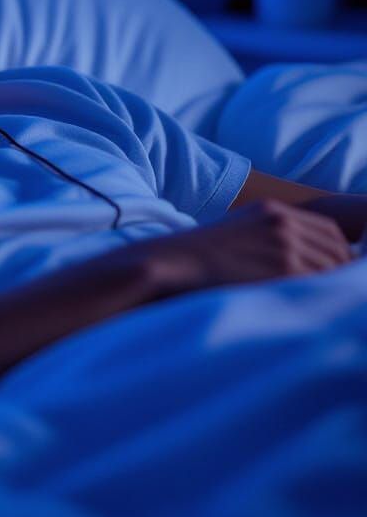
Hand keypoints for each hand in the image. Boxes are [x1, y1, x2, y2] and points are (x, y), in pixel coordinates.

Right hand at [133, 199, 354, 297]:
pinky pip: (320, 284)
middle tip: (334, 293)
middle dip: (340, 271)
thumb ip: (269, 236)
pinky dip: (321, 296)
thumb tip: (302, 259)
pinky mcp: (285, 268)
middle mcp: (283, 222)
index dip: (339, 253)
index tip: (337, 272)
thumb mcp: (238, 230)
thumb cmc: (201, 255)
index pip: (329, 231)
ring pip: (333, 269)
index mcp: (273, 210)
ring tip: (321, 303)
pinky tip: (309, 306)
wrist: (176, 261)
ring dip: (331, 287)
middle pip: (337, 250)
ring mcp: (285, 244)